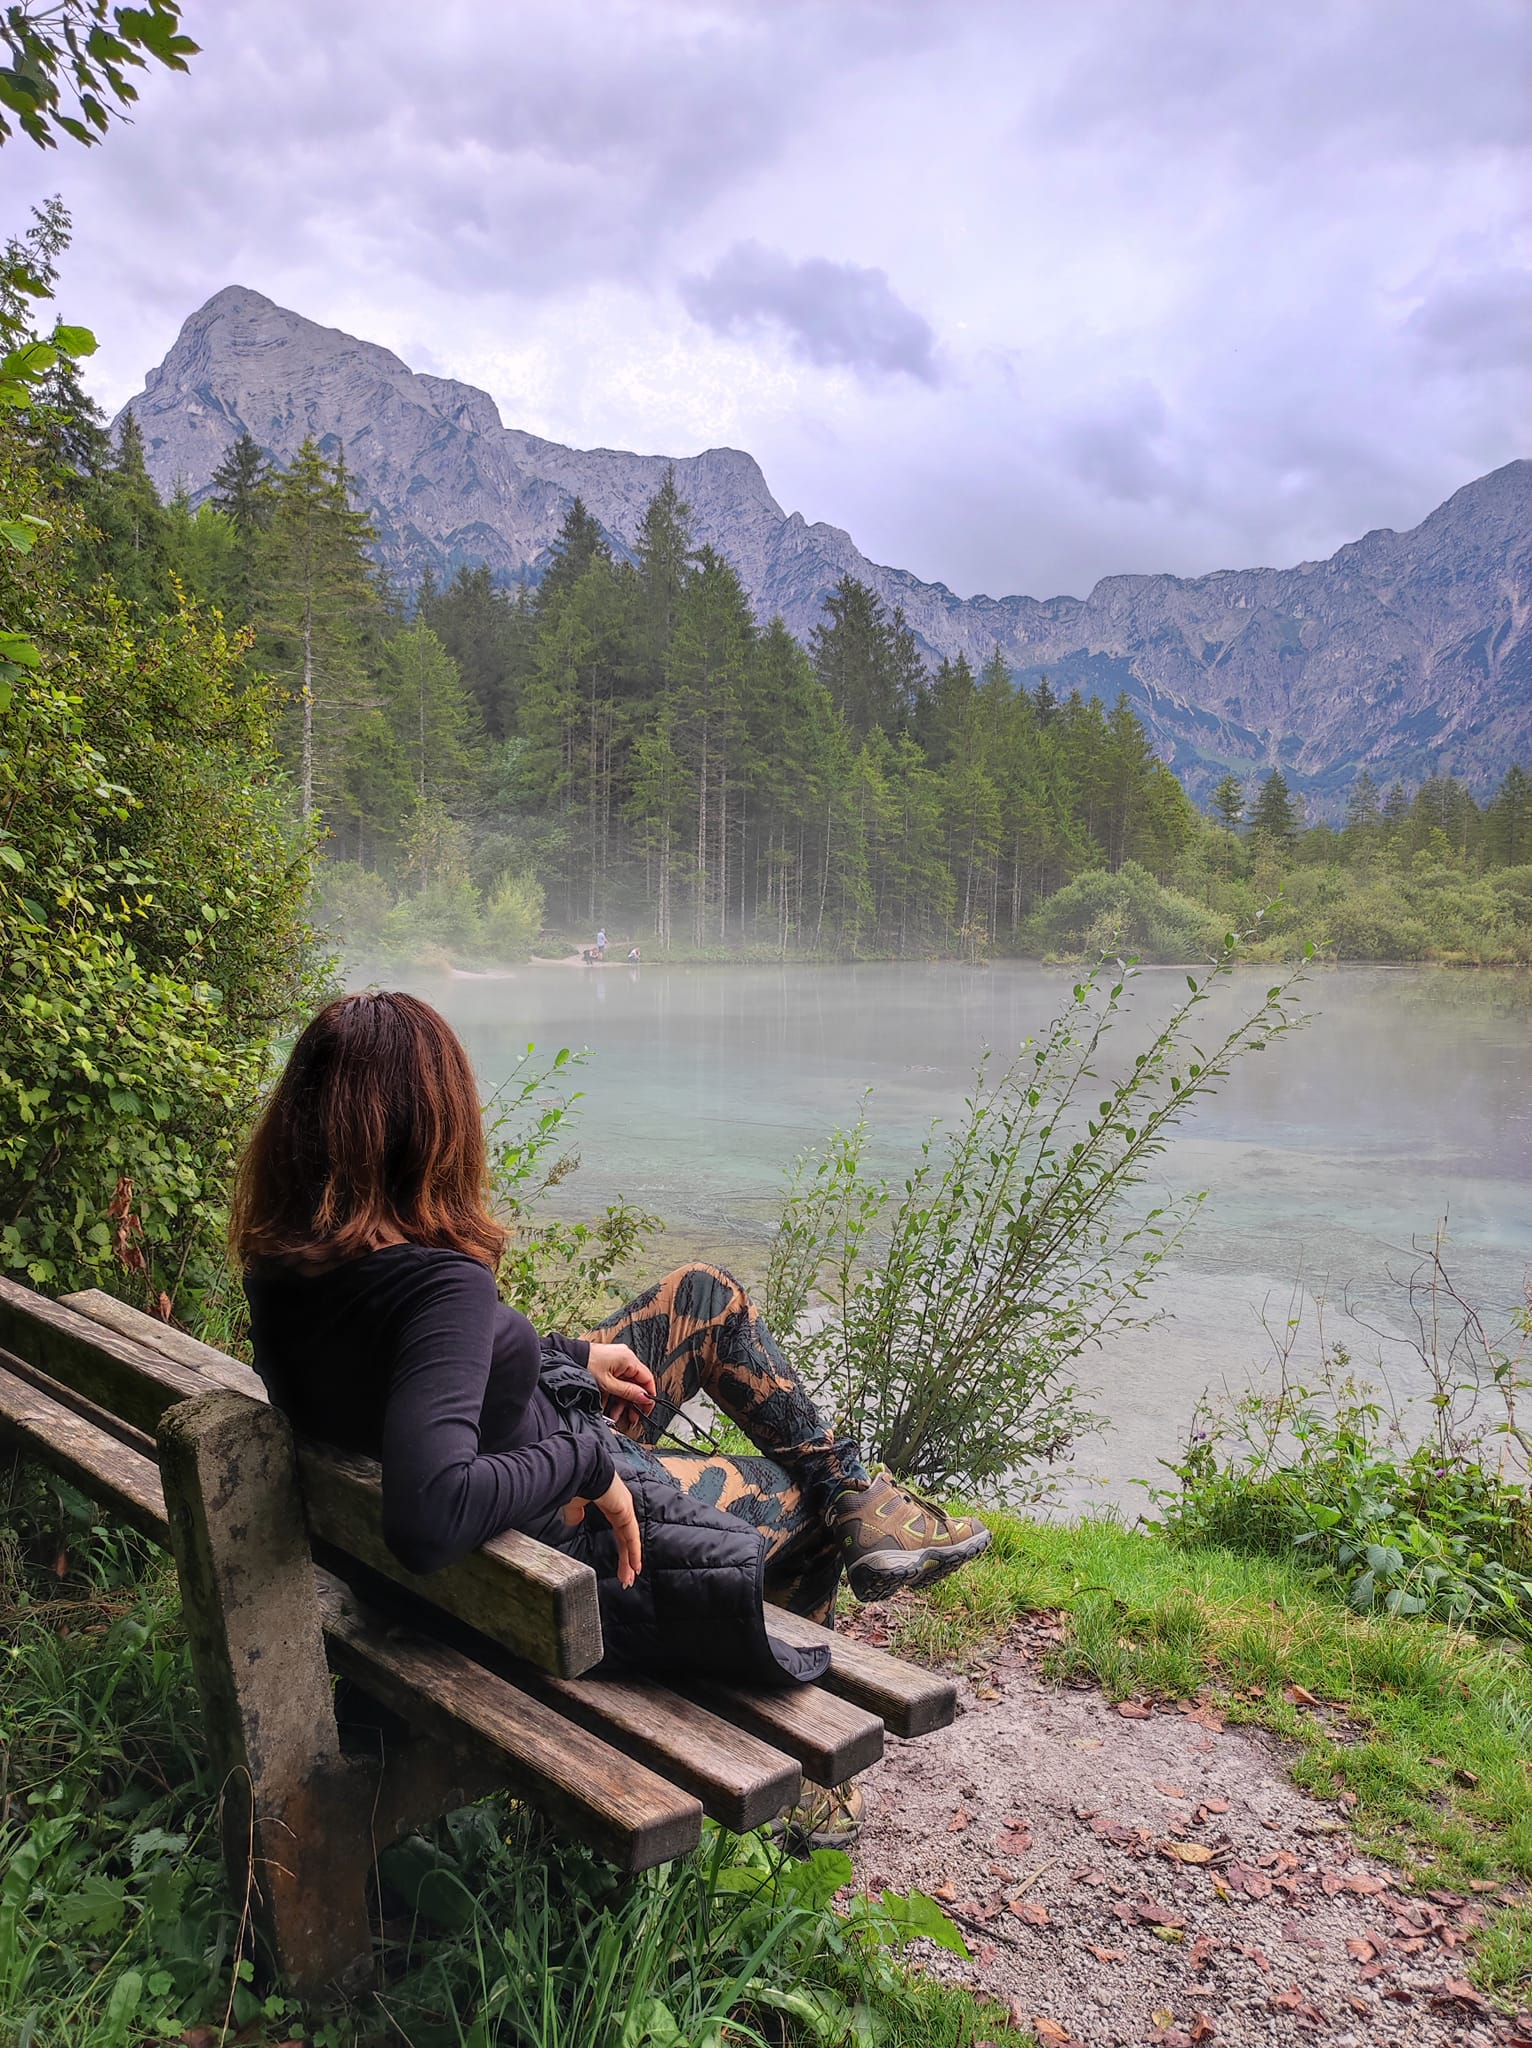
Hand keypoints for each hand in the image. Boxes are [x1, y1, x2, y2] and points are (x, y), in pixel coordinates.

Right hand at [562, 1472, 642, 1586]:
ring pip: (630, 1541)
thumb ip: (574, 1513)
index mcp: (610, 1503)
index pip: (619, 1531)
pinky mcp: (625, 1511)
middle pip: (626, 1539)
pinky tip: (635, 1566)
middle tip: (626, 1579)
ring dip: (630, 1560)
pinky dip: (633, 1551)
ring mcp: (625, 1508)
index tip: (622, 1564)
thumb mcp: (573, 1503)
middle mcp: (621, 1507)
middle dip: (626, 1560)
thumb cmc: (576, 1480)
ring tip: (629, 1579)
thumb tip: (572, 1520)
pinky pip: (631, 1536)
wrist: (581, 1468)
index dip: (621, 1548)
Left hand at [587, 1342, 655, 1433]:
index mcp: (629, 1359)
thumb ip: (628, 1392)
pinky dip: (613, 1394)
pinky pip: (616, 1381)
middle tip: (631, 1418)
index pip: (647, 1379)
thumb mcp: (608, 1384)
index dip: (648, 1396)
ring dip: (620, 1401)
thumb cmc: (585, 1365)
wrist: (567, 1356)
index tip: (646, 1410)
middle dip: (632, 1403)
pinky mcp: (609, 1364)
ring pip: (625, 1385)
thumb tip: (644, 1397)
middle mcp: (626, 1358)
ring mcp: (617, 1360)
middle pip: (636, 1384)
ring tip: (612, 1415)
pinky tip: (605, 1406)